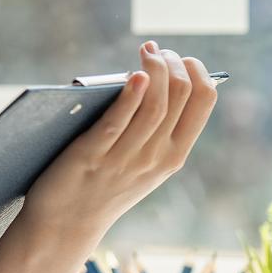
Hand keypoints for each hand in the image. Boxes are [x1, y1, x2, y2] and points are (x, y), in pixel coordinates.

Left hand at [16, 41, 218, 240]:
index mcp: (174, 155)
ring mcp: (126, 158)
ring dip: (153, 68)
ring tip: (147, 51)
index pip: (204, 100)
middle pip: (181, 94)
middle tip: (155, 50)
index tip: (181, 56)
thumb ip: (155, 127)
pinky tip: (135, 76)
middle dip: (172, 62)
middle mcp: (156, 157)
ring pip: (155, 104)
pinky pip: (118, 121)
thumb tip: (154, 73)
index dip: (197, 69)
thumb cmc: (104, 183)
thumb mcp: (143, 161)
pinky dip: (131, 95)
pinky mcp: (93, 155)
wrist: (67, 223)